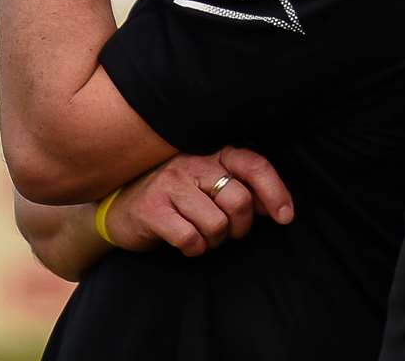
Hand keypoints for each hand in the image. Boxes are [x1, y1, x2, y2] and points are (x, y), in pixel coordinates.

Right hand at [103, 147, 293, 257]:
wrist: (119, 211)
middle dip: (240, 227)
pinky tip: (184, 243)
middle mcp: (190, 163)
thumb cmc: (172, 200)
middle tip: (226, 232)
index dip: (275, 191)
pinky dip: (194, 249)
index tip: (285, 217)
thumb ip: (239, 191)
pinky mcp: (153, 209)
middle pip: (240, 200)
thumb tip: (275, 207)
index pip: (253, 164)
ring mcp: (170, 184)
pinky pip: (191, 239)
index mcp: (210, 155)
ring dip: (214, 241)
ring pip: (217, 224)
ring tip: (200, 235)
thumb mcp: (206, 187)